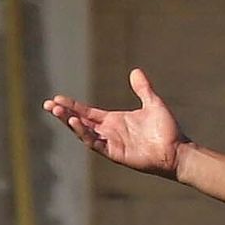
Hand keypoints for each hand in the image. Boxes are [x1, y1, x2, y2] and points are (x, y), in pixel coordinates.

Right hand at [44, 68, 187, 178]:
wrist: (177, 150)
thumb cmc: (166, 130)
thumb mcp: (153, 103)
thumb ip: (143, 88)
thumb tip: (135, 71)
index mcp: (114, 120)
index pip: (87, 112)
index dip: (72, 106)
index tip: (57, 98)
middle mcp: (109, 132)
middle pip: (80, 121)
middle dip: (63, 113)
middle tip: (47, 104)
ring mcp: (110, 143)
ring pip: (84, 132)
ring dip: (70, 122)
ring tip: (57, 111)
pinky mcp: (115, 153)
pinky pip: (95, 143)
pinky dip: (84, 134)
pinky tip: (75, 123)